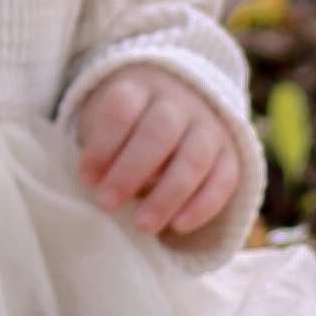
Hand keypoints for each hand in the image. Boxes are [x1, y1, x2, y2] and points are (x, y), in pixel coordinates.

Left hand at [76, 65, 239, 241]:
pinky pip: (224, 179)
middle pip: (160, 131)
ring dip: (168, 194)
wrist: (173, 109)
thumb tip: (97, 182)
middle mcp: (177, 104)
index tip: (86, 177)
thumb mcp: (106, 127)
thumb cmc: (127, 128)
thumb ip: (101, 152)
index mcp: (140, 90)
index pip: (124, 108)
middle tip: (107, 203)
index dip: (104, 143)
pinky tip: (179, 225)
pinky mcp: (229, 153)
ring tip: (142, 225)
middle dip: (131, 170)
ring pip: (194, 157)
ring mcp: (207, 127)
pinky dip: (204, 205)